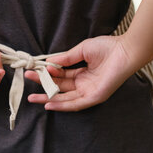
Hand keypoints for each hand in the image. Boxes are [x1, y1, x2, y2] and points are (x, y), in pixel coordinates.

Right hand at [25, 35, 139, 111]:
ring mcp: (90, 91)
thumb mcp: (82, 50)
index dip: (48, 73)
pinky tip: (49, 104)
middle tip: (28, 81)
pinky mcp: (95, 97)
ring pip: (65, 98)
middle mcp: (85, 84)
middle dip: (44, 86)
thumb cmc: (107, 47)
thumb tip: (49, 62)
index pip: (61, 76)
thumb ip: (66, 58)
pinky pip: (76, 104)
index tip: (35, 68)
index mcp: (83, 73)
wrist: (125, 50)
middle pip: (60, 88)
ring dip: (49, 99)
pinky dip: (62, 105)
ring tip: (32, 98)